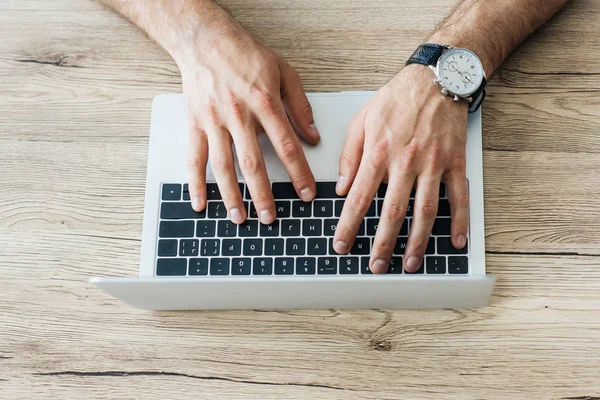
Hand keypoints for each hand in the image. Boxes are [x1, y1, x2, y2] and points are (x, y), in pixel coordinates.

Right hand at [176, 9, 319, 223]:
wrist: (206, 39)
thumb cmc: (246, 54)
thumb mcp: (283, 72)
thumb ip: (300, 106)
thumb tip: (313, 136)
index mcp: (264, 103)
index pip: (286, 146)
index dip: (298, 173)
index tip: (306, 193)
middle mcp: (238, 114)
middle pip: (253, 162)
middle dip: (263, 194)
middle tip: (271, 218)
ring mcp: (213, 120)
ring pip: (223, 165)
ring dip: (231, 195)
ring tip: (240, 218)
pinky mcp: (195, 122)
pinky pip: (193, 157)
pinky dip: (195, 183)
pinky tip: (200, 203)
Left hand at [333, 65, 469, 272]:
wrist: (436, 78)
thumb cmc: (396, 99)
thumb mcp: (361, 121)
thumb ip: (349, 156)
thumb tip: (340, 188)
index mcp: (378, 153)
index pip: (358, 198)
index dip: (348, 226)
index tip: (341, 245)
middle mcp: (405, 162)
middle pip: (391, 212)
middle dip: (382, 244)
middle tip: (375, 266)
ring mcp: (433, 164)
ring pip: (425, 211)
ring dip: (417, 241)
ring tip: (409, 264)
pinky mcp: (455, 163)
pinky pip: (458, 197)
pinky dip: (458, 221)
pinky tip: (455, 242)